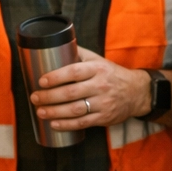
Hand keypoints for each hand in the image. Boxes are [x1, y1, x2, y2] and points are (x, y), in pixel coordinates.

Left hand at [29, 47, 151, 130]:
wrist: (136, 92)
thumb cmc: (111, 74)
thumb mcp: (98, 60)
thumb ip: (79, 54)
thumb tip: (56, 45)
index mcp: (97, 69)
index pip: (74, 72)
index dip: (56, 77)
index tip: (41, 81)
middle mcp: (101, 86)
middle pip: (71, 93)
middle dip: (50, 96)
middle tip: (35, 97)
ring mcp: (103, 103)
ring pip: (75, 110)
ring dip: (55, 112)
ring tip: (40, 111)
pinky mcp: (104, 118)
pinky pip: (83, 123)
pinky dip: (67, 125)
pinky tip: (54, 124)